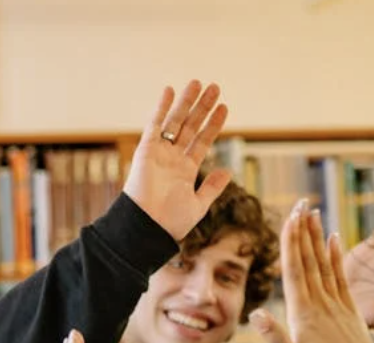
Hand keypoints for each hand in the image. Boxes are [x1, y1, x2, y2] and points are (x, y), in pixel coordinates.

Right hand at [123, 81, 231, 240]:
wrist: (148, 227)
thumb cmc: (171, 222)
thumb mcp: (198, 205)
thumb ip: (212, 188)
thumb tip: (228, 171)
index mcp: (185, 171)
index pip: (202, 141)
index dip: (213, 124)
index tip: (225, 108)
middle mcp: (172, 159)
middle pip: (190, 126)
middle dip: (202, 108)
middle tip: (215, 87)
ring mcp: (159, 153)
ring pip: (175, 122)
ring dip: (186, 102)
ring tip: (199, 83)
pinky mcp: (146, 150)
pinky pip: (154, 125)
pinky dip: (161, 108)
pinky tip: (170, 90)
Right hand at [249, 201, 373, 342]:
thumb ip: (276, 339)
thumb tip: (254, 314)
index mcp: (304, 315)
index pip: (294, 271)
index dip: (291, 243)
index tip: (288, 218)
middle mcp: (321, 304)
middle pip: (309, 260)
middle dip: (303, 231)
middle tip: (300, 204)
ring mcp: (338, 305)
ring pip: (325, 263)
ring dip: (317, 237)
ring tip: (313, 213)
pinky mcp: (350, 311)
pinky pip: (341, 277)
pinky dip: (336, 256)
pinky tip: (335, 240)